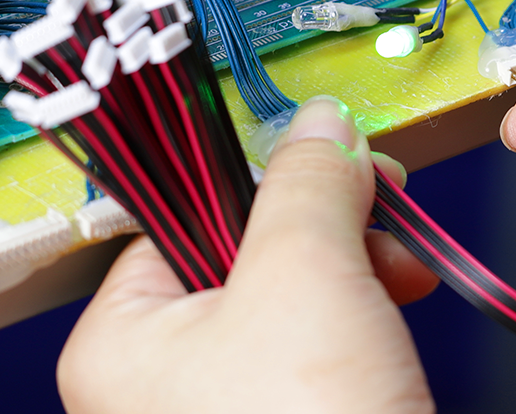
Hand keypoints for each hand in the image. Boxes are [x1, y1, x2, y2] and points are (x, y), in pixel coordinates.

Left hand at [58, 96, 440, 413]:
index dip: (261, 180)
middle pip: (239, 258)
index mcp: (116, 344)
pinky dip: (359, 332)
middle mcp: (152, 388)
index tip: (325, 157)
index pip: (178, 215)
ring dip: (353, 278)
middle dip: (325, 232)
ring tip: (399, 279)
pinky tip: (395, 325)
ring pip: (284, 308)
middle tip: (379, 212)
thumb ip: (309, 185)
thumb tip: (319, 127)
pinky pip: (309, 361)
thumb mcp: (305, 276)